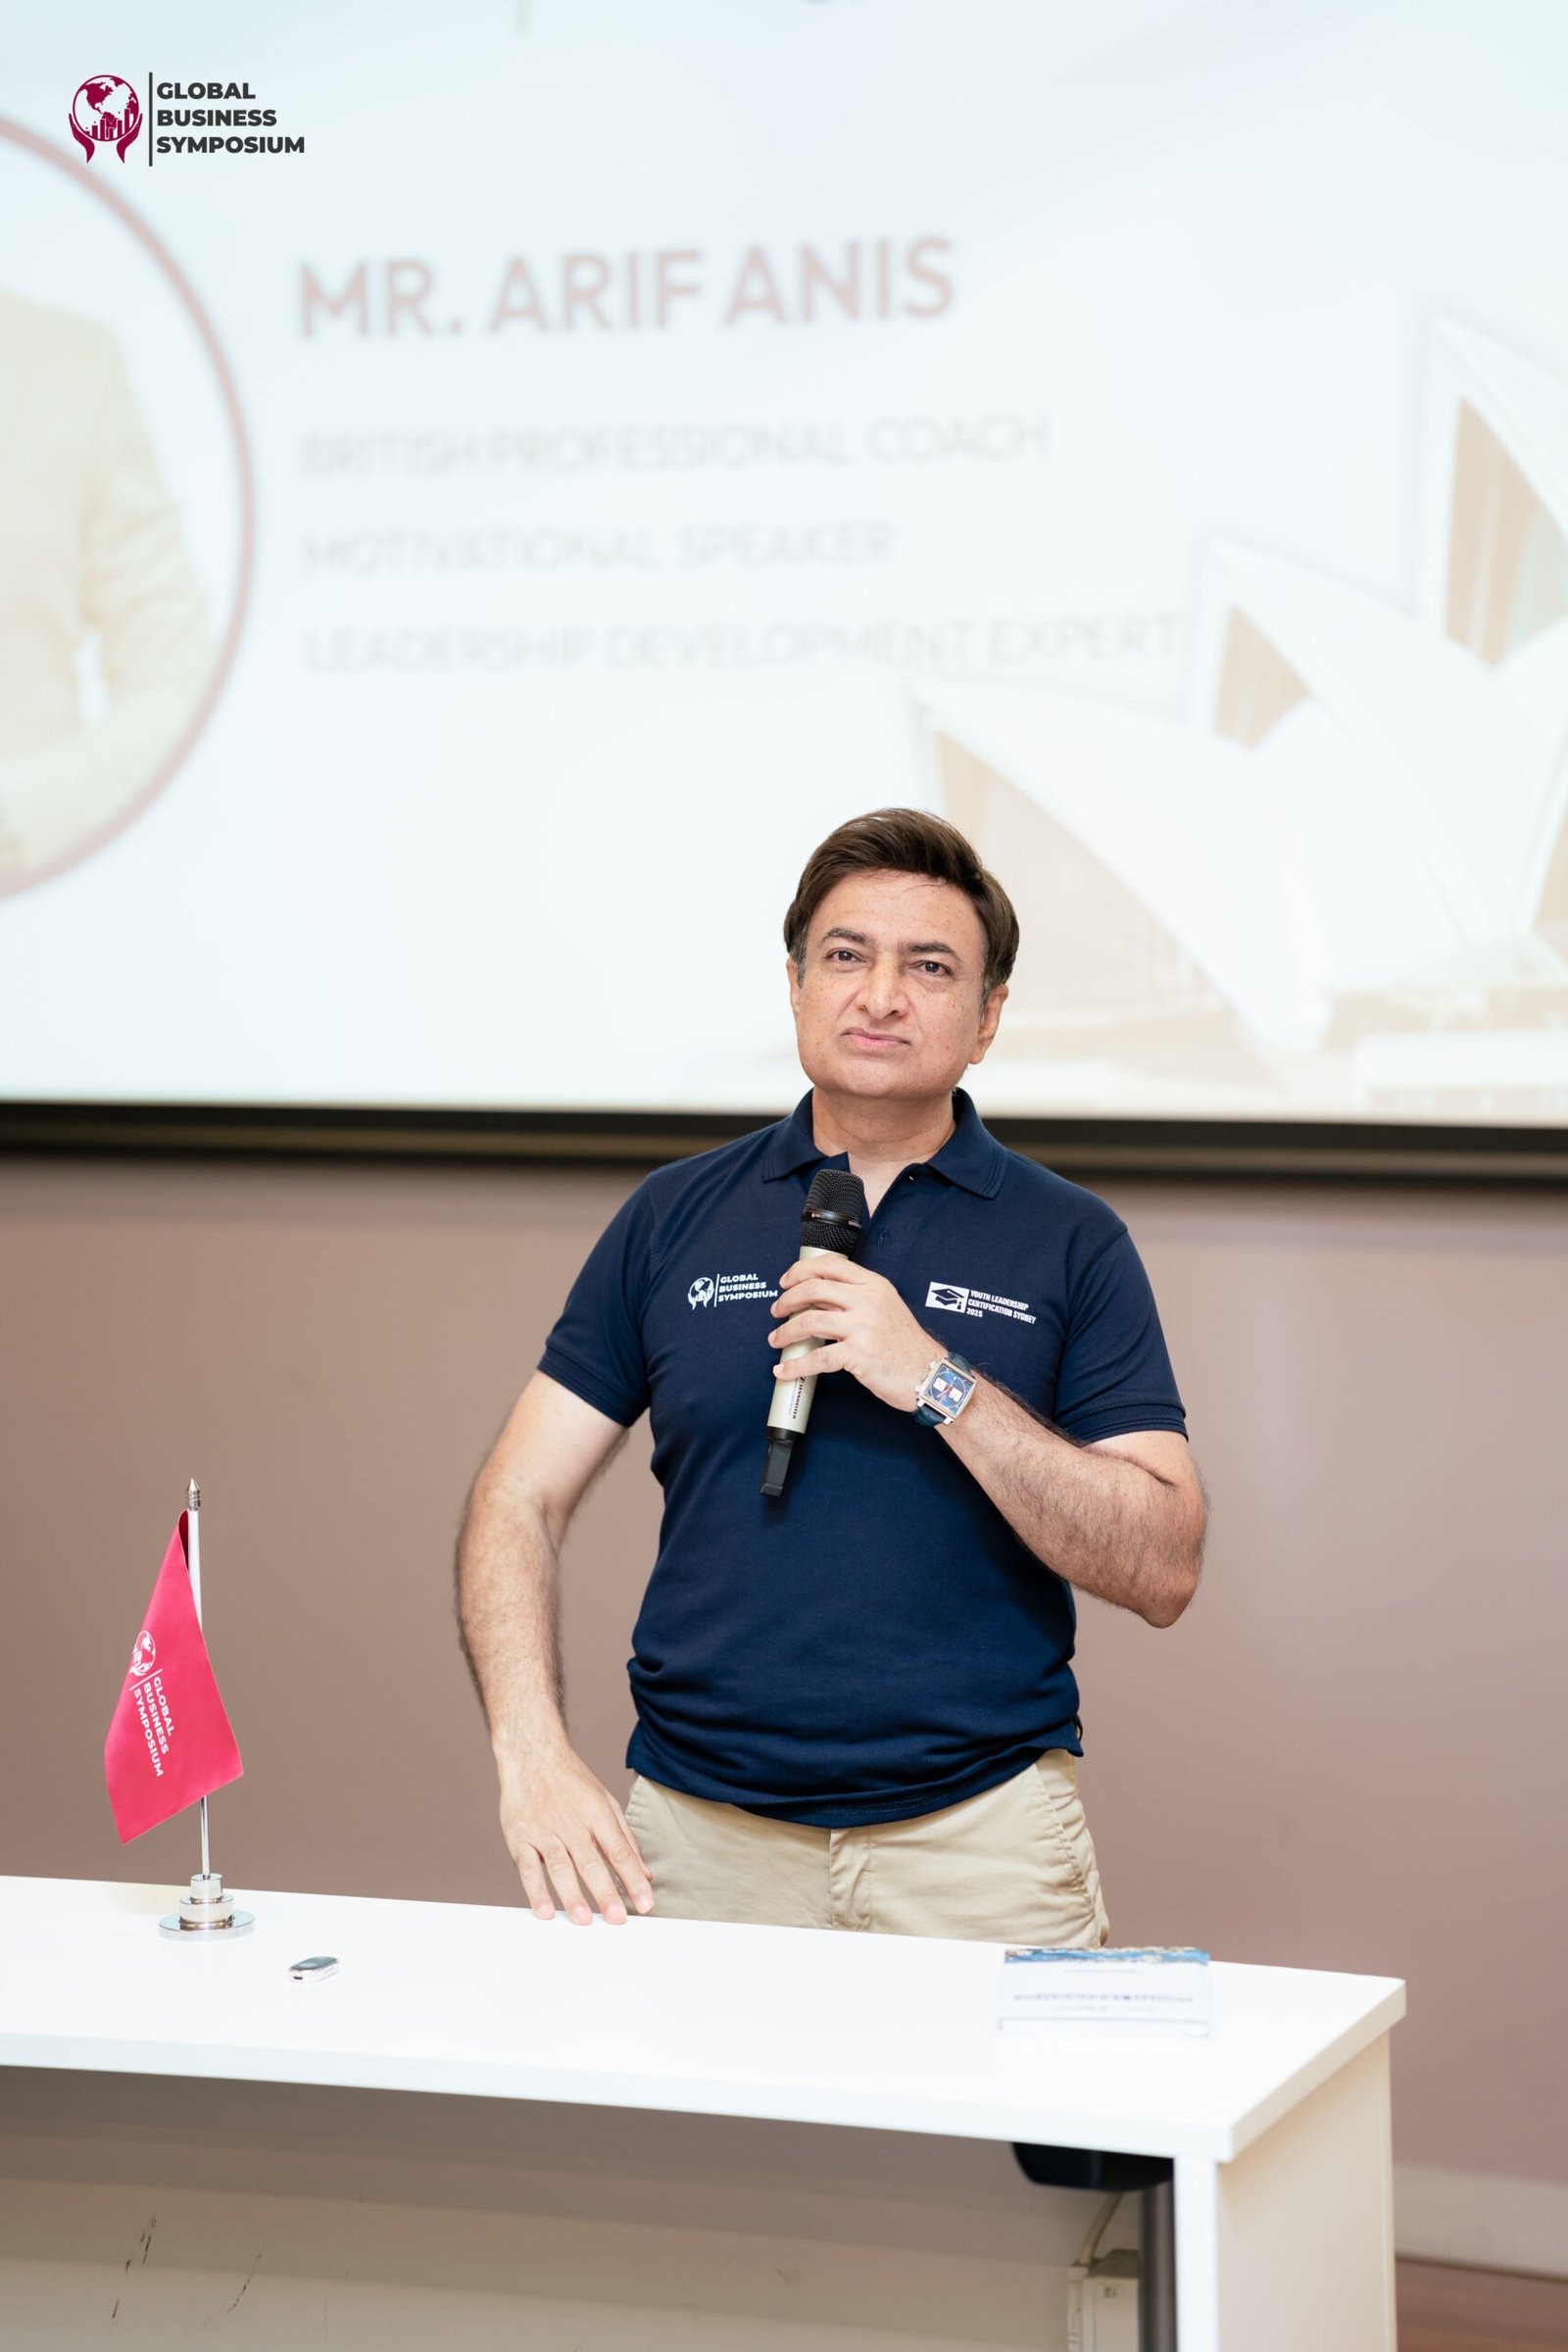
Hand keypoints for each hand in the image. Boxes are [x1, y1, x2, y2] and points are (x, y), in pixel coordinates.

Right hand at [496, 1741, 653, 1925]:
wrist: (532, 1754)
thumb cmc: (571, 1782)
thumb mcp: (605, 1801)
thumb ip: (625, 1838)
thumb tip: (645, 1873)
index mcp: (597, 1813)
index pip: (619, 1850)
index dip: (633, 1878)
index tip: (645, 1903)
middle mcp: (571, 1822)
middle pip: (591, 1861)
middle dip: (606, 1892)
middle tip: (618, 1919)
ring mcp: (544, 1830)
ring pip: (560, 1866)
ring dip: (572, 1895)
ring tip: (584, 1920)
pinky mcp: (519, 1837)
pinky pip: (528, 1867)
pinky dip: (535, 1890)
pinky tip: (545, 1911)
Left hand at [770, 1254, 937, 1413]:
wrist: (930, 1374)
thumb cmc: (906, 1345)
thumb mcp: (886, 1308)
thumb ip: (856, 1299)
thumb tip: (817, 1298)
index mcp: (874, 1285)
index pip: (830, 1265)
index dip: (800, 1271)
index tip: (786, 1281)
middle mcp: (868, 1301)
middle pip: (814, 1288)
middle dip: (787, 1299)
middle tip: (777, 1310)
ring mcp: (863, 1327)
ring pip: (809, 1321)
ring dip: (785, 1332)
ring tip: (776, 1340)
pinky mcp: (858, 1354)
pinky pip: (817, 1357)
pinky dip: (795, 1365)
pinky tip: (784, 1370)